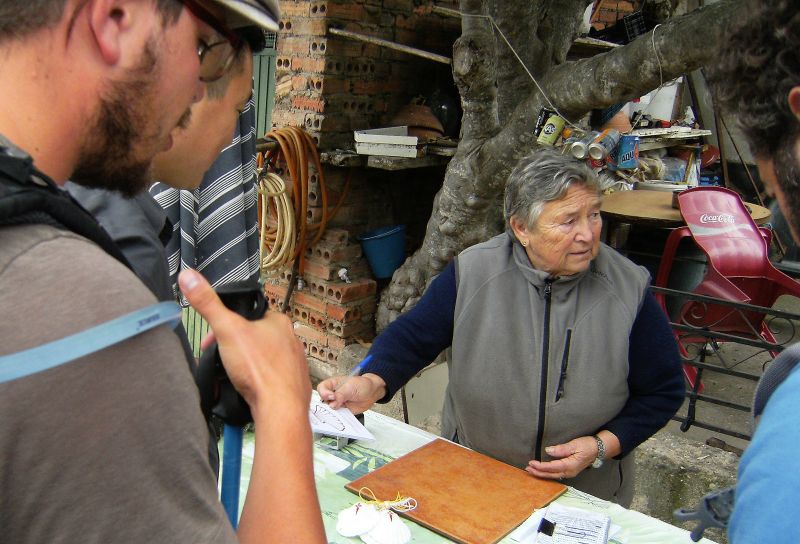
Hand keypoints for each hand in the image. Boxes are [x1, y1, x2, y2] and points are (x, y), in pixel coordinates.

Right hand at [179, 269, 310, 418]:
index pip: (247, 315)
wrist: (280, 409)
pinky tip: (247, 389)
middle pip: (253, 338)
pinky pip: (269, 378)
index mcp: (278, 321)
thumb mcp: (227, 330)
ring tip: (232, 377)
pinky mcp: (293, 384)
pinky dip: (256, 382)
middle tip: (218, 362)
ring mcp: (293, 362)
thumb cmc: (260, 369)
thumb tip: (189, 276)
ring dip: (244, 366)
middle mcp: (290, 340)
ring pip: (261, 359)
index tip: (211, 340)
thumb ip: (207, 304)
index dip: (225, 326)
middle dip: (232, 349)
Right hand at [317, 373, 385, 413]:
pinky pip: (337, 416)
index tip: (332, 396)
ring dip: (333, 413)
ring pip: (329, 410)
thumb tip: (332, 404)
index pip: (322, 388)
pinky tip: (342, 417)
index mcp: (332, 384)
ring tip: (340, 411)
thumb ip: (340, 394)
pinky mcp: (342, 411)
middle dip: (327, 405)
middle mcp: (333, 394)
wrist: (372, 392)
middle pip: (323, 401)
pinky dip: (339, 418)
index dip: (324, 393)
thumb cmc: (362, 384)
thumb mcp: (350, 386)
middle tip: (335, 406)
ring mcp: (337, 404)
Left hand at [525, 435, 597, 479]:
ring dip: (542, 473)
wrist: (598, 449)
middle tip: (527, 468)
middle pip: (551, 474)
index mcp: (570, 465)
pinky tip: (543, 471)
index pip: (552, 467)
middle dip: (538, 472)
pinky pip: (557, 474)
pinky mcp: (570, 471)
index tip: (531, 462)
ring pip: (553, 475)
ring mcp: (570, 473)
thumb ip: (561, 449)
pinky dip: (548, 473)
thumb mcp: (574, 445)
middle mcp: (569, 472)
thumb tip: (548, 451)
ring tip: (532, 470)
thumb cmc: (587, 445)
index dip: (540, 466)